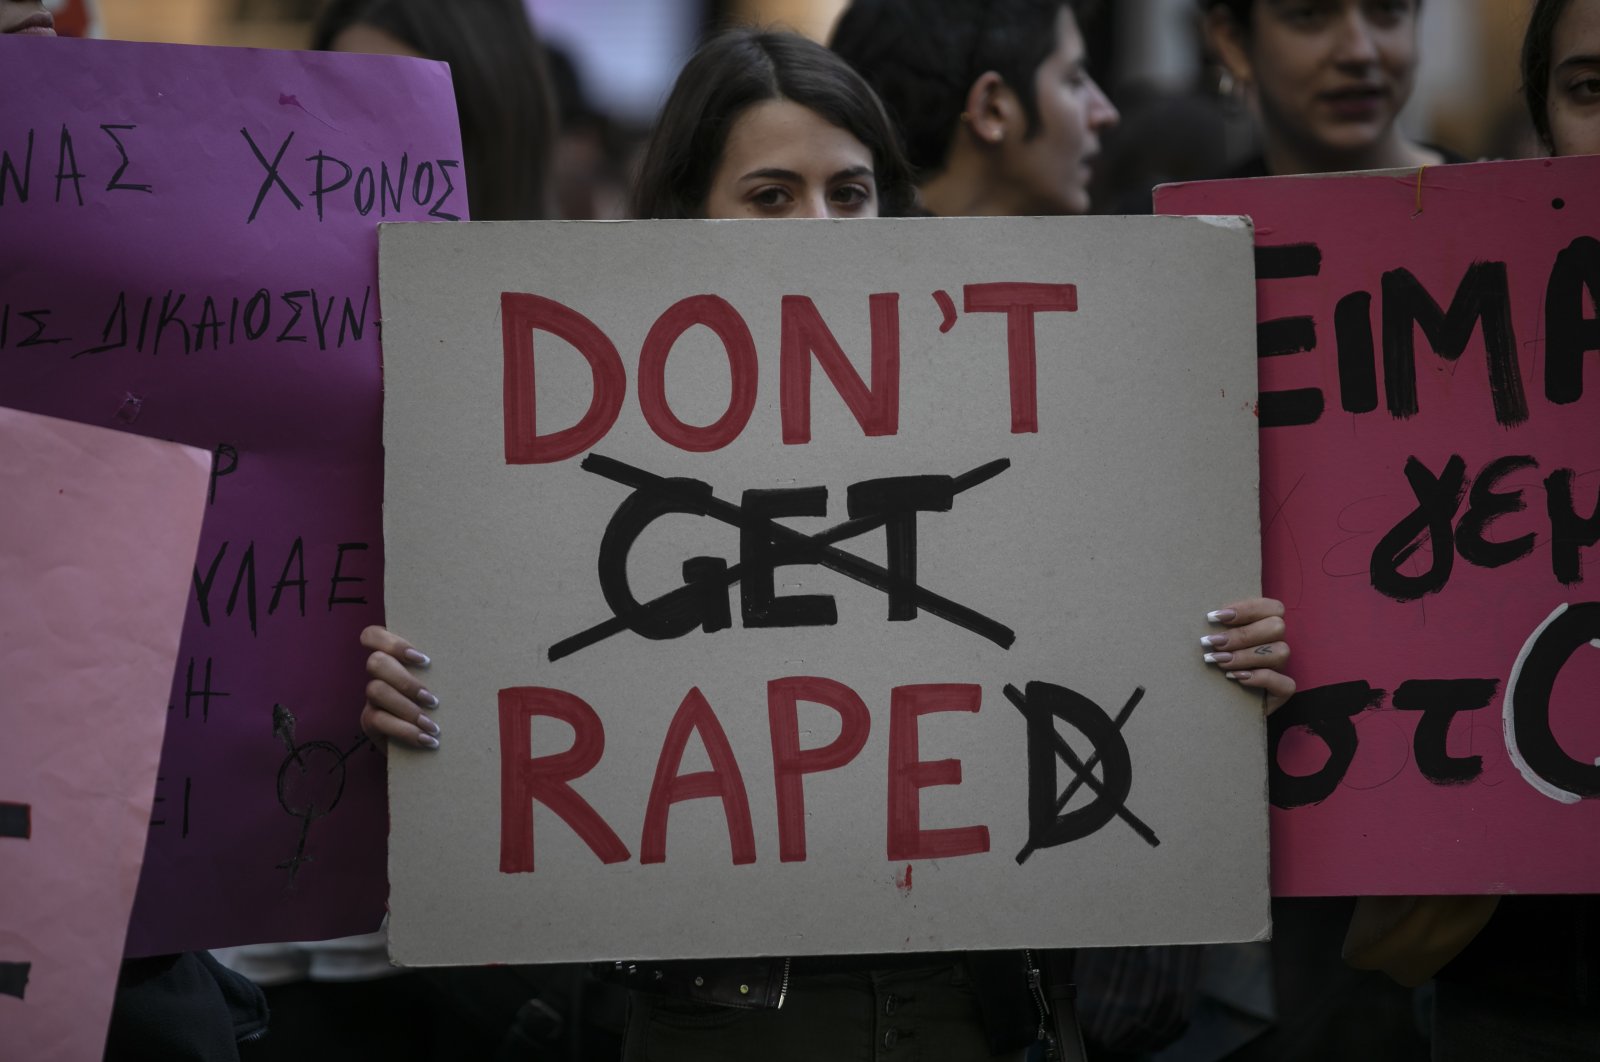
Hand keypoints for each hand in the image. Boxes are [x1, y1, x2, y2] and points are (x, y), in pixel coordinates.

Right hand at [360, 625, 440, 748]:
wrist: (429, 742)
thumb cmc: (440, 706)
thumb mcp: (441, 685)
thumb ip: (442, 671)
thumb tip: (472, 659)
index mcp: (396, 660)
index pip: (374, 636)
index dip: (393, 643)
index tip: (424, 660)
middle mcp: (379, 675)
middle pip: (376, 662)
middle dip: (405, 681)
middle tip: (433, 700)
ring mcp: (371, 698)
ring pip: (375, 690)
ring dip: (407, 708)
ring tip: (432, 726)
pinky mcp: (369, 721)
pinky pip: (379, 720)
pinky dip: (405, 731)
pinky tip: (426, 740)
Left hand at [1202, 597, 1293, 713]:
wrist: (1218, 704)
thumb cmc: (1215, 666)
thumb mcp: (1217, 643)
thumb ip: (1219, 628)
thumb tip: (1207, 618)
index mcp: (1265, 626)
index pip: (1272, 607)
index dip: (1246, 609)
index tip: (1214, 617)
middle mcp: (1277, 644)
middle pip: (1276, 626)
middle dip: (1241, 634)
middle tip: (1213, 643)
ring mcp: (1282, 667)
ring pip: (1280, 652)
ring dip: (1246, 656)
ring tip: (1219, 662)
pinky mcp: (1282, 691)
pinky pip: (1285, 683)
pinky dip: (1261, 678)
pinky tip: (1237, 678)